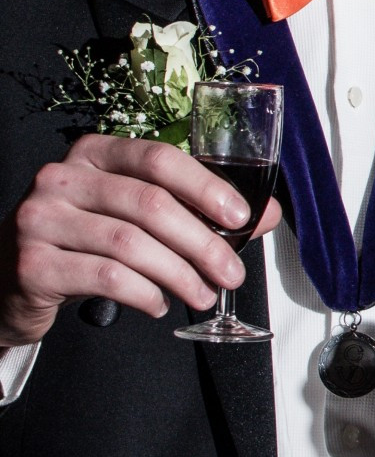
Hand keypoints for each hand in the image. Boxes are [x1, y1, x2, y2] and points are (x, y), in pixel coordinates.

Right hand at [0, 134, 283, 347]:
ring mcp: (41, 219)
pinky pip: (104, 278)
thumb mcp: (135, 215)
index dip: (206, 187)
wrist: (9, 279)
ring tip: (202, 294)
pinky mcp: (32, 263)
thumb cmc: (83, 240)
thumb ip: (197, 209)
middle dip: (202, 243)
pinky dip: (143, 293)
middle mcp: (62, 178)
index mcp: (94, 153)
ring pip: (130, 244)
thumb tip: (267, 214)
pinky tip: (158, 303)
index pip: (159, 158)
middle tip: (232, 273)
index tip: (241, 218)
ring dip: (179, 274)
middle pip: (150, 204)